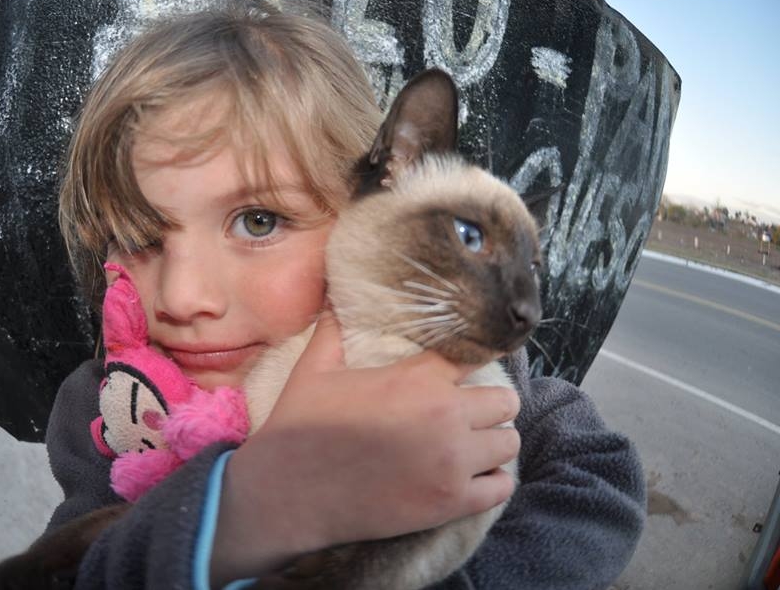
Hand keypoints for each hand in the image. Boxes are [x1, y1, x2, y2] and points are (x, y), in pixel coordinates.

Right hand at [210, 310, 519, 583]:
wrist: (287, 493)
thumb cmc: (299, 426)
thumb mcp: (315, 368)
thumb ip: (335, 329)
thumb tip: (334, 294)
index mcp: (417, 378)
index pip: (475, 357)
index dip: (471, 363)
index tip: (464, 372)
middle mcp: (445, 415)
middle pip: (505, 402)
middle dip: (491, 405)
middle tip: (471, 412)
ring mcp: (452, 462)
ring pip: (509, 443)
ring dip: (493, 442)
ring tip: (474, 444)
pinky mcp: (451, 502)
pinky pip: (501, 488)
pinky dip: (493, 482)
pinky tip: (475, 477)